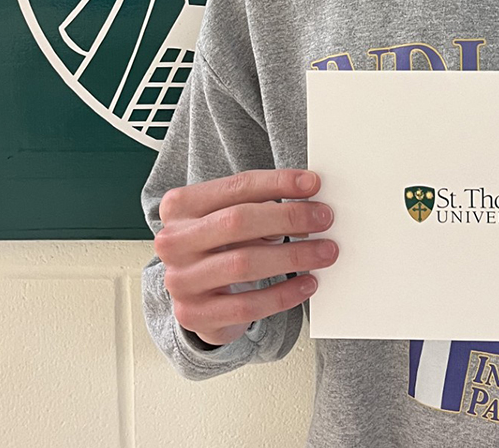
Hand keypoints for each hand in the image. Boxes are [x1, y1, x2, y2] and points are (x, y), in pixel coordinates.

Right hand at [155, 169, 336, 346]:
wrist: (195, 295)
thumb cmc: (220, 245)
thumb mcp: (229, 216)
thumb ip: (260, 203)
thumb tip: (310, 199)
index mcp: (180, 205)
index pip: (237, 186)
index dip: (278, 183)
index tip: (313, 183)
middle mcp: (173, 241)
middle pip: (238, 222)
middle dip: (288, 217)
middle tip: (324, 218)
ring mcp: (180, 280)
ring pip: (244, 264)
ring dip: (293, 256)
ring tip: (324, 251)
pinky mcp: (194, 315)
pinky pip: (247, 306)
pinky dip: (283, 294)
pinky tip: (307, 284)